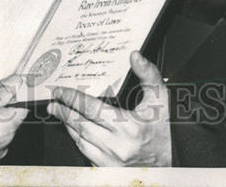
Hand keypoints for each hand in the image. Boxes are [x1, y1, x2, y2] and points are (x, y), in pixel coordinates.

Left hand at [48, 51, 171, 166]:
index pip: (90, 108)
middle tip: (53, 102)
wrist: (172, 162)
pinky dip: (77, 141)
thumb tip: (135, 56)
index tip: (59, 91)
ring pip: (80, 141)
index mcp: (127, 127)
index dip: (71, 98)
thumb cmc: (164, 131)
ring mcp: (111, 161)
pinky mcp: (108, 169)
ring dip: (68, 126)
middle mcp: (116, 146)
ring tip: (60, 113)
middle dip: (63, 112)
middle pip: (80, 125)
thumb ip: (148, 75)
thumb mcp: (160, 99)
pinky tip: (74, 132)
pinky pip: (85, 154)